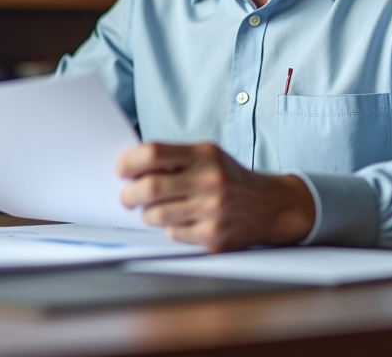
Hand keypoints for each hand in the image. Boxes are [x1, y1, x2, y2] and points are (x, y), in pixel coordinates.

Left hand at [118, 142, 314, 251]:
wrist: (271, 206)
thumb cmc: (230, 178)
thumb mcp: (208, 156)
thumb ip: (174, 158)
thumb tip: (131, 166)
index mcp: (205, 155)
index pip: (155, 153)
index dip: (130, 162)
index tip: (120, 170)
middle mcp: (210, 181)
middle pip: (150, 188)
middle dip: (129, 195)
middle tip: (127, 197)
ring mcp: (213, 211)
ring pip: (156, 215)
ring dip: (148, 214)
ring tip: (154, 209)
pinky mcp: (214, 237)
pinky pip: (173, 234)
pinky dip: (171, 228)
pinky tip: (182, 221)